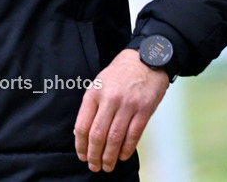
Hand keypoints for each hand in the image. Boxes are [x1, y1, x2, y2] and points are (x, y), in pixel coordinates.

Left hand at [73, 48, 168, 172]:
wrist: (145, 60)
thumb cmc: (119, 73)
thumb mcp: (99, 83)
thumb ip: (92, 105)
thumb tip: (84, 132)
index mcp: (94, 93)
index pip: (82, 125)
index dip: (81, 144)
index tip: (82, 155)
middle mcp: (109, 100)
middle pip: (98, 134)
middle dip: (94, 155)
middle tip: (93, 167)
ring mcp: (128, 105)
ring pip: (115, 138)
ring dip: (110, 156)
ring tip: (107, 166)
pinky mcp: (144, 110)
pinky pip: (134, 135)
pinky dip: (127, 149)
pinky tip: (123, 156)